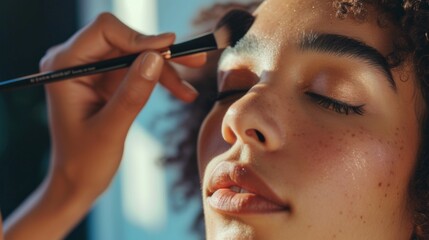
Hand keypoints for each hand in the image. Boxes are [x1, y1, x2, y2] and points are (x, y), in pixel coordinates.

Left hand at [3, 12, 205, 239]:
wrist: (76, 182)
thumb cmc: (83, 162)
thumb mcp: (110, 129)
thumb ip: (132, 93)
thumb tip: (156, 57)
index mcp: (65, 66)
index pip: (105, 31)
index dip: (140, 38)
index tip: (171, 48)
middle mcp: (77, 60)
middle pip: (125, 40)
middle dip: (160, 52)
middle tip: (196, 60)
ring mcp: (94, 70)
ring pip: (138, 55)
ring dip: (166, 69)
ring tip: (189, 91)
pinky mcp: (108, 81)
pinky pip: (139, 70)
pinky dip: (161, 80)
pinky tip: (182, 92)